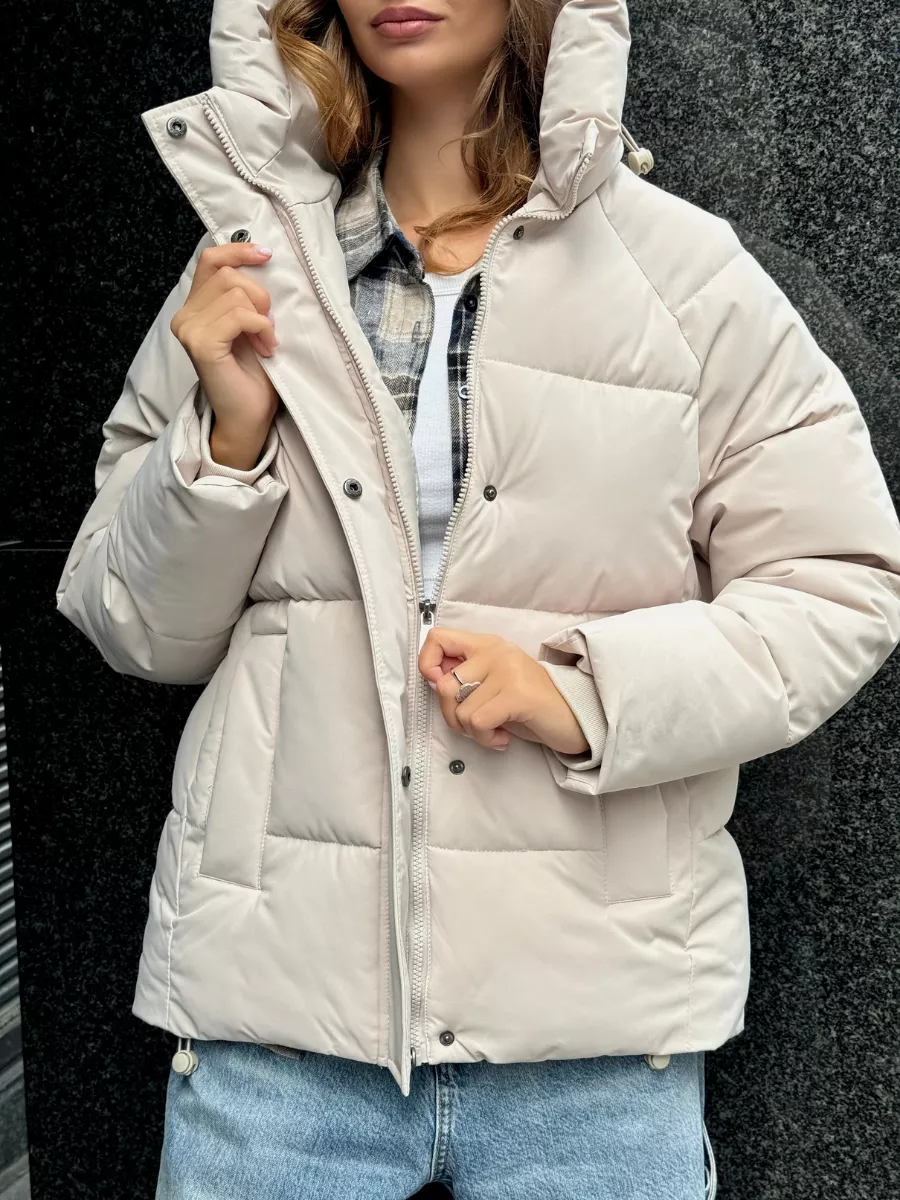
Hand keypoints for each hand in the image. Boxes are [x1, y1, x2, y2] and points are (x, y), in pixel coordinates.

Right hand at [170, 241, 278, 469]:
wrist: (249, 418)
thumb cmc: (253, 376)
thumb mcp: (250, 325)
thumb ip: (244, 296)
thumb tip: (261, 257)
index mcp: (194, 308)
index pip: (210, 260)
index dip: (239, 250)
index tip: (266, 255)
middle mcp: (184, 317)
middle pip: (228, 274)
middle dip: (259, 295)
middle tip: (268, 326)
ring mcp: (189, 330)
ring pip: (235, 293)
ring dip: (263, 316)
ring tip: (266, 342)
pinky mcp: (202, 344)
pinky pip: (240, 315)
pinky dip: (262, 328)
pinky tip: (266, 348)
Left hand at [418, 627, 590, 754]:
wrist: (574, 718)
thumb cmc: (529, 706)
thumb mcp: (493, 685)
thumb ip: (465, 678)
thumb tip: (431, 680)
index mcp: (487, 644)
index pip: (438, 637)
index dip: (427, 664)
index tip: (442, 689)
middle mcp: (496, 651)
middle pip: (444, 686)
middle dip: (452, 718)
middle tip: (474, 726)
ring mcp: (507, 670)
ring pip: (460, 710)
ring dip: (472, 732)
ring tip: (492, 732)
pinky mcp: (517, 693)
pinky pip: (477, 722)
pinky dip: (485, 739)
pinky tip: (501, 739)